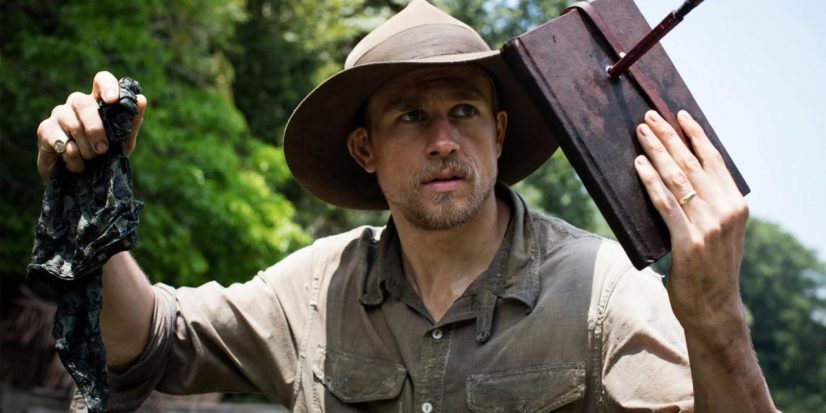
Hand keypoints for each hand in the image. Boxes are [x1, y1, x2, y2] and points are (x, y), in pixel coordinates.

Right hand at [36, 71, 146, 181]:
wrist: (80, 180)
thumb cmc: (104, 156)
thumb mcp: (123, 142)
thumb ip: (131, 123)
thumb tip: (141, 100)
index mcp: (98, 102)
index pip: (101, 80)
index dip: (107, 86)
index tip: (112, 100)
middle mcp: (77, 103)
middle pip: (83, 102)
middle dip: (95, 128)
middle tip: (103, 149)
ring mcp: (59, 114)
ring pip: (71, 122)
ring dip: (85, 147)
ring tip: (91, 159)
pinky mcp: (45, 129)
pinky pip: (60, 141)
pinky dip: (73, 157)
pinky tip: (77, 164)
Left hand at [633, 110, 748, 333]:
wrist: (714, 310)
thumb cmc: (711, 270)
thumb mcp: (720, 233)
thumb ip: (709, 206)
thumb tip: (682, 176)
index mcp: (735, 205)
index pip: (713, 160)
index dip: (695, 135)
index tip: (680, 115)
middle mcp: (726, 211)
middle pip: (692, 164)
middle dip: (669, 136)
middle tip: (650, 117)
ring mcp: (708, 226)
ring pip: (677, 179)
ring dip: (656, 152)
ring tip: (641, 133)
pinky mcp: (688, 243)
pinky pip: (665, 204)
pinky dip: (650, 182)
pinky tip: (638, 165)